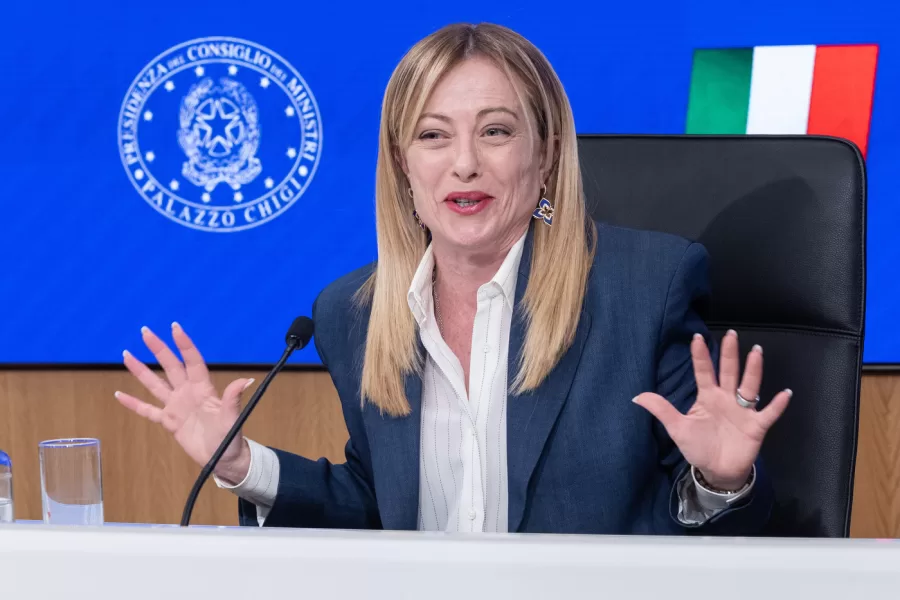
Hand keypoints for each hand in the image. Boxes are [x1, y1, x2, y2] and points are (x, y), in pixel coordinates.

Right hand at [115, 322, 254, 484]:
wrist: (223, 459)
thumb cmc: (230, 438)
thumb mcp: (232, 418)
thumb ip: (233, 399)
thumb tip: (246, 380)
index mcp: (203, 389)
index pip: (191, 361)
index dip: (184, 344)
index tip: (174, 327)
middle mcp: (187, 393)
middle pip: (170, 366)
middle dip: (158, 349)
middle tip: (145, 331)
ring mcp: (176, 406)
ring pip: (155, 384)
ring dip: (141, 371)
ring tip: (126, 354)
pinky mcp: (169, 422)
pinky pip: (147, 410)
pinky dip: (133, 404)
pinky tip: (118, 395)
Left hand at [633, 330, 790, 489]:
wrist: (717, 471)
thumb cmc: (698, 447)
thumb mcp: (677, 428)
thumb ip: (661, 410)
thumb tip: (637, 396)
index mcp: (708, 397)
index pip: (703, 372)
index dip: (701, 356)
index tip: (697, 337)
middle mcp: (727, 399)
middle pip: (729, 372)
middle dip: (729, 354)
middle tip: (730, 334)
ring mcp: (743, 411)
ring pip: (749, 385)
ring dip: (753, 369)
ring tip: (756, 351)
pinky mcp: (756, 426)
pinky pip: (769, 414)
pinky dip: (777, 405)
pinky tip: (785, 393)